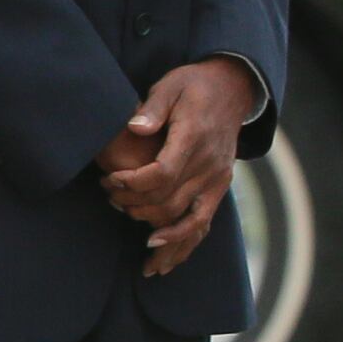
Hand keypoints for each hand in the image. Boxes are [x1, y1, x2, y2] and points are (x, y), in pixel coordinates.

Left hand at [98, 60, 252, 265]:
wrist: (232, 90)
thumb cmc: (193, 86)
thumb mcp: (171, 85)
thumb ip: (153, 107)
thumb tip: (135, 128)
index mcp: (194, 139)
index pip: (163, 173)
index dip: (133, 184)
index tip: (111, 180)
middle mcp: (209, 165)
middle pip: (169, 200)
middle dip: (134, 204)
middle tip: (110, 197)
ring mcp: (216, 180)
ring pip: (186, 219)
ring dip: (156, 231)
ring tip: (131, 230)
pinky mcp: (219, 188)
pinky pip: (202, 223)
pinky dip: (182, 243)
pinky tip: (160, 256)